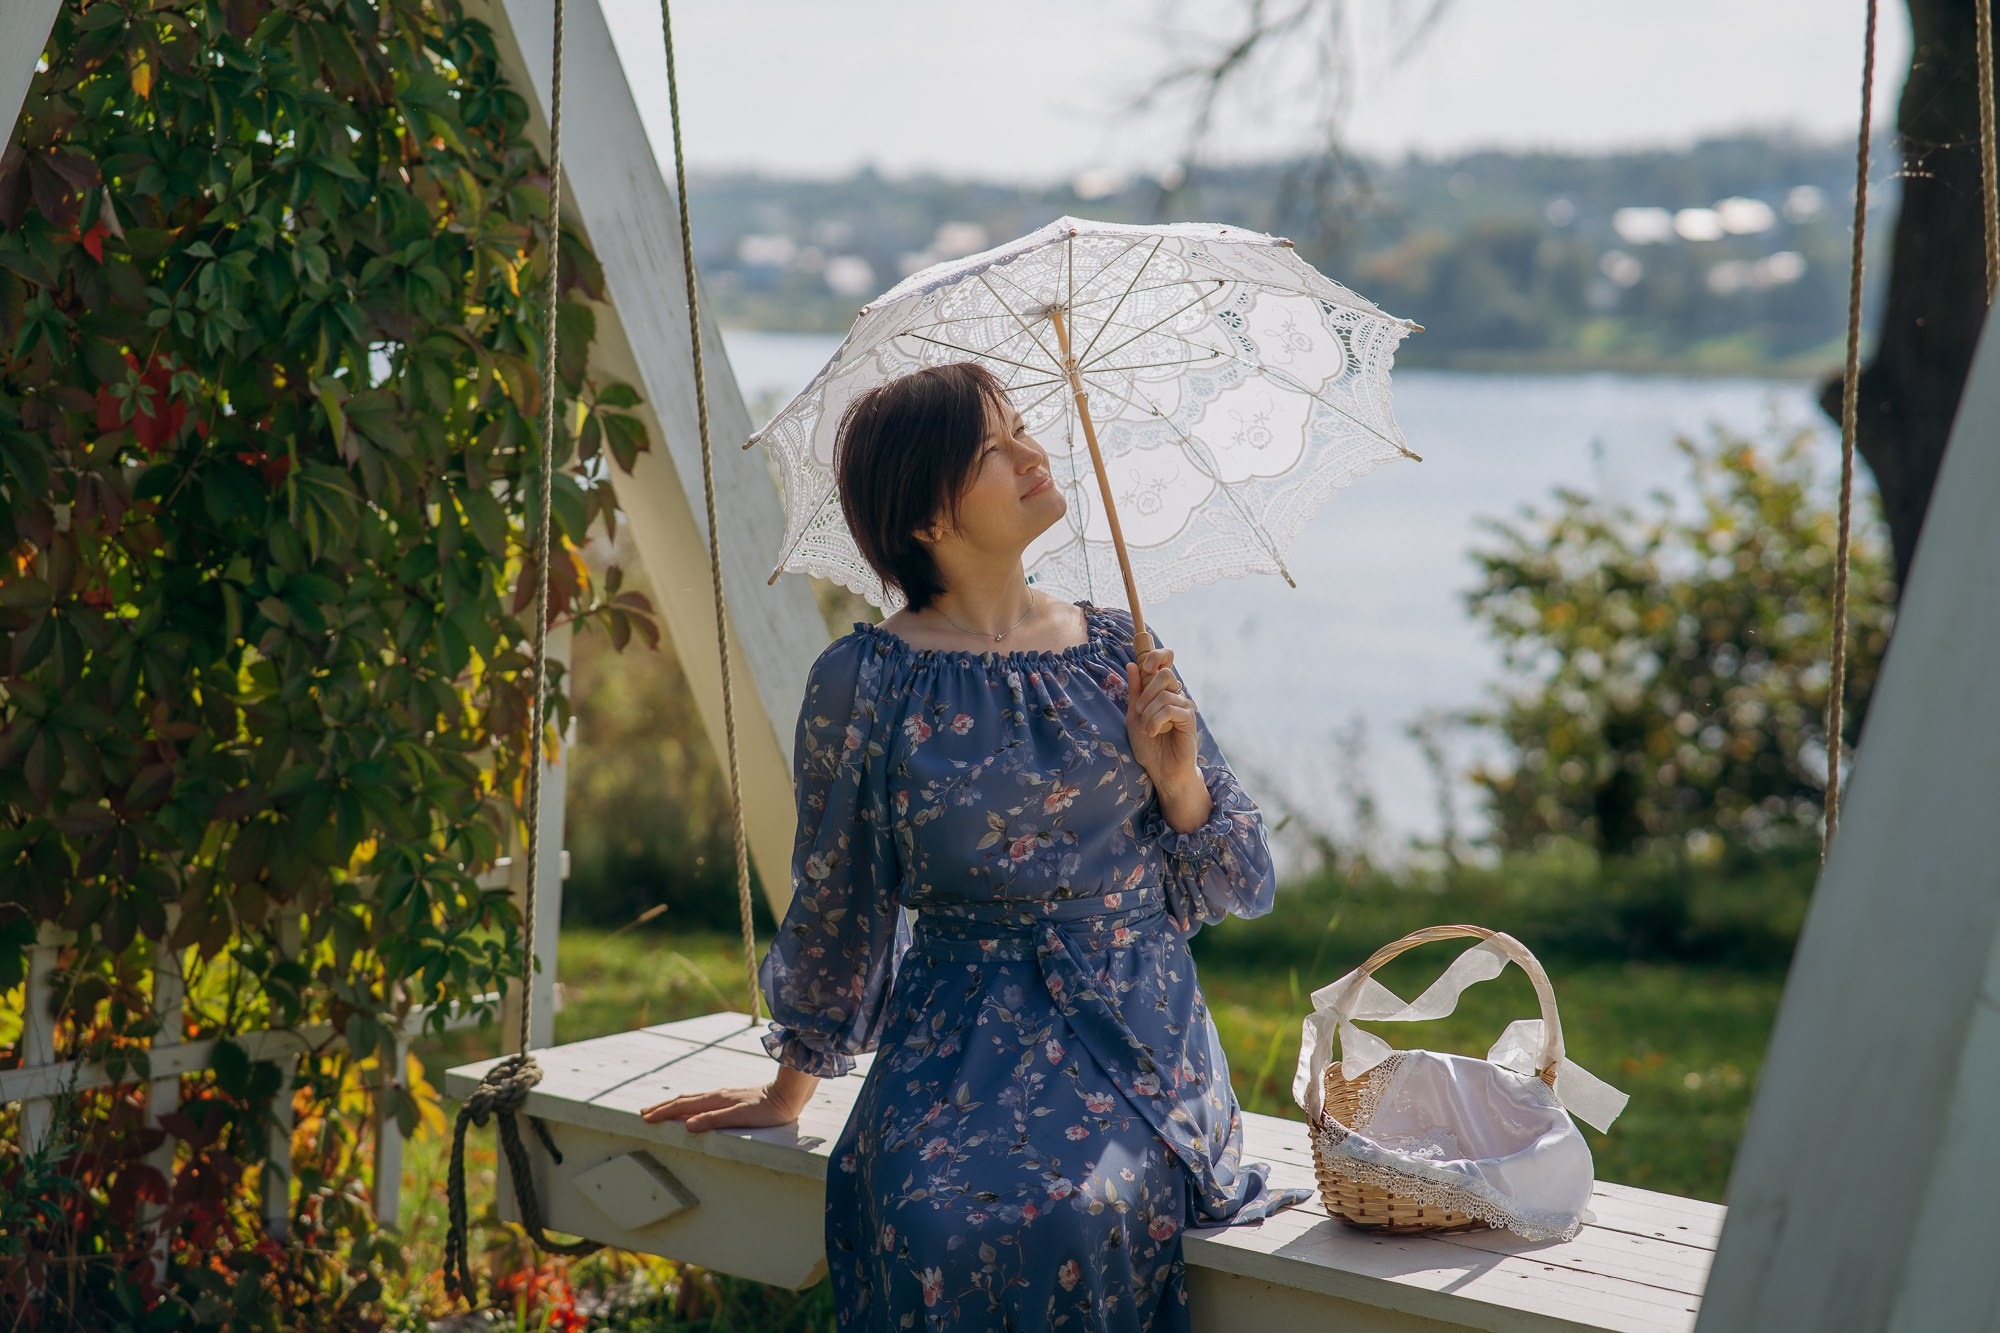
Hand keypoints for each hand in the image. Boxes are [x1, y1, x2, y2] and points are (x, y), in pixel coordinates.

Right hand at [640, 1080, 805, 1132]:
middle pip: (684, 1100)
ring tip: (662, 1108)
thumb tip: (687, 1125)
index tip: (644, 1118)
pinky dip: (690, 1104)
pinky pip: (703, 1100)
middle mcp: (717, 1095)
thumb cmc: (768, 1110)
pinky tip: (694, 1107)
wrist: (789, 1095)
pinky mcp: (733, 1098)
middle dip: (663, 1107)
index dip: (663, 1113)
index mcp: (716, 1100)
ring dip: (674, 1104)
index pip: (683, 1106)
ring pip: (693, 1099)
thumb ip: (715, 1120)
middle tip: (643, 1112)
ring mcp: (725, 1096)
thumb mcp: (741, 1118)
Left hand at [1125, 646, 1197, 781]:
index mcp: (1162, 691)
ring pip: (1164, 695)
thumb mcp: (1134, 716)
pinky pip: (1171, 709)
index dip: (1157, 655)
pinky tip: (1154, 732)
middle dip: (1147, 691)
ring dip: (1149, 713)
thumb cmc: (1149, 745)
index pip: (1166, 661)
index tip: (1145, 665)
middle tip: (1139, 711)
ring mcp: (1184, 706)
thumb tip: (1133, 664)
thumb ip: (1134, 692)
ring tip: (1146, 729)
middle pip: (1165, 673)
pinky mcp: (1189, 719)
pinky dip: (1156, 720)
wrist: (1161, 770)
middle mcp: (1176, 695)